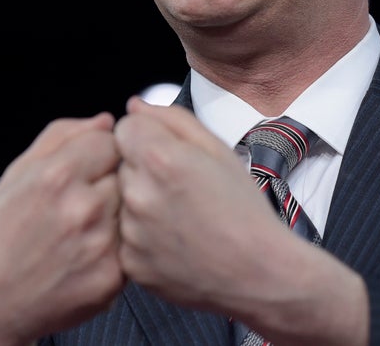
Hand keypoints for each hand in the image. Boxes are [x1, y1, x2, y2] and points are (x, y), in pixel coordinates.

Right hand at [0, 113, 123, 345]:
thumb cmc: (0, 236)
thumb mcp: (17, 173)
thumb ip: (62, 135)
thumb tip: (105, 120)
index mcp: (57, 175)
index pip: (109, 139)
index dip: (97, 153)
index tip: (84, 169)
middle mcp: (83, 207)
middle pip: (124, 173)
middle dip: (106, 183)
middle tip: (78, 204)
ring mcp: (100, 245)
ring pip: (130, 209)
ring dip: (113, 215)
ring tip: (79, 231)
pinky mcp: (112, 277)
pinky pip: (129, 246)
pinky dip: (113, 248)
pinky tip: (84, 254)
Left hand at [114, 96, 300, 312]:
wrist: (259, 273)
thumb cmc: (244, 210)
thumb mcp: (219, 150)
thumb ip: (172, 119)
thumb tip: (135, 106)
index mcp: (160, 159)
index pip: (124, 127)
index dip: (147, 137)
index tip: (167, 154)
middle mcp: (139, 195)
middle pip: (121, 164)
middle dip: (142, 170)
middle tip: (179, 189)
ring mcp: (132, 233)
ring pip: (121, 201)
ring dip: (141, 203)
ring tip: (179, 217)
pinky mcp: (131, 264)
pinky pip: (124, 237)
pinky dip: (142, 238)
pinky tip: (174, 241)